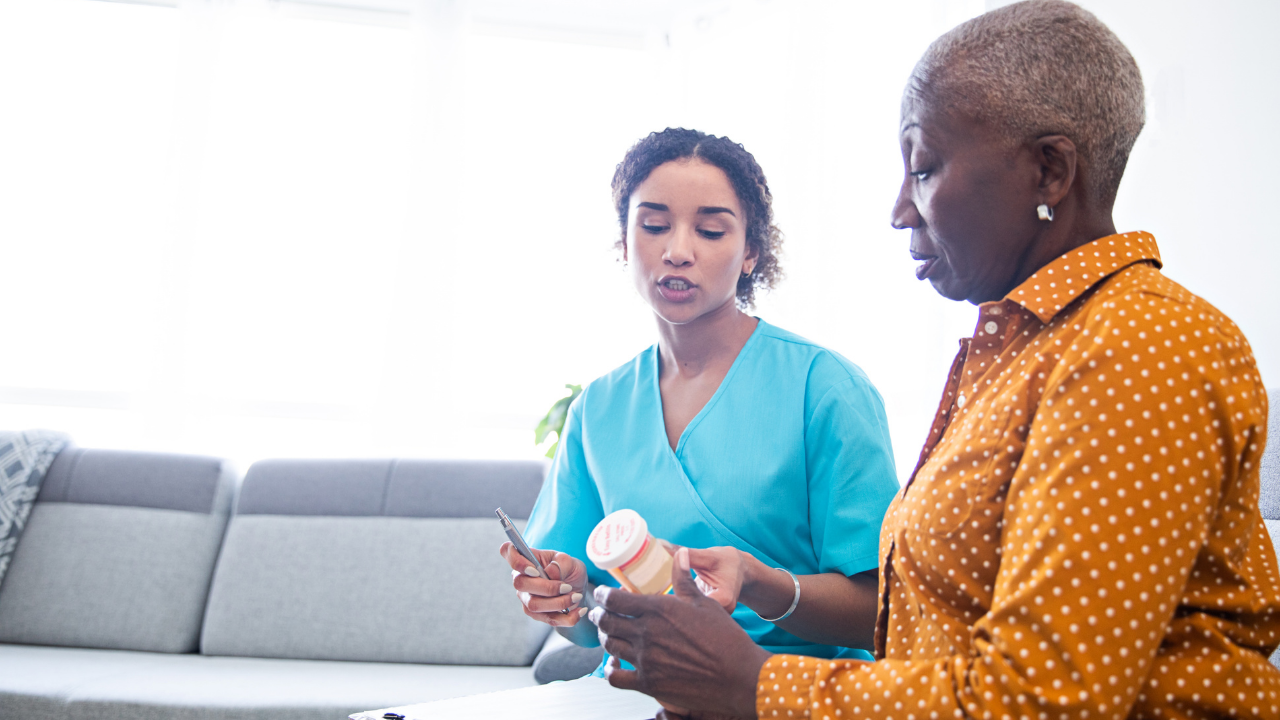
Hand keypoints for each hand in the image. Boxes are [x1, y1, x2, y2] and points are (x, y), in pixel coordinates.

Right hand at [499, 542, 588, 626]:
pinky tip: (579, 611)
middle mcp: (521, 578)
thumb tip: (550, 574)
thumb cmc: (569, 570)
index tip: (535, 569)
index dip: (516, 561)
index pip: (507, 551)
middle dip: (547, 588)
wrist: (577, 588)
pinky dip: (567, 617)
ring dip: (559, 603)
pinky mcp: (536, 614)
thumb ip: (561, 563)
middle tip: (567, 587)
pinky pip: (548, 619)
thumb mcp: (570, 561)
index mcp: (527, 560)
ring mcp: (526, 598)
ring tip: (575, 597)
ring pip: (533, 605)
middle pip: (520, 584)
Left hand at [592, 548, 769, 717]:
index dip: (604, 595)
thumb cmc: (725, 637)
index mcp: (658, 609)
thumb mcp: (704, 603)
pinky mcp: (648, 683)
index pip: (614, 598)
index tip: (603, 594)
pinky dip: (610, 670)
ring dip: (605, 638)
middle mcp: (646, 633)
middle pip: (606, 621)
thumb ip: (684, 579)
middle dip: (599, 615)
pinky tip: (615, 665)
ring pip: (609, 645)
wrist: (738, 675)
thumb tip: (680, 554)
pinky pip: (615, 677)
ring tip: (608, 635)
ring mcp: (645, 659)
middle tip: (599, 614)